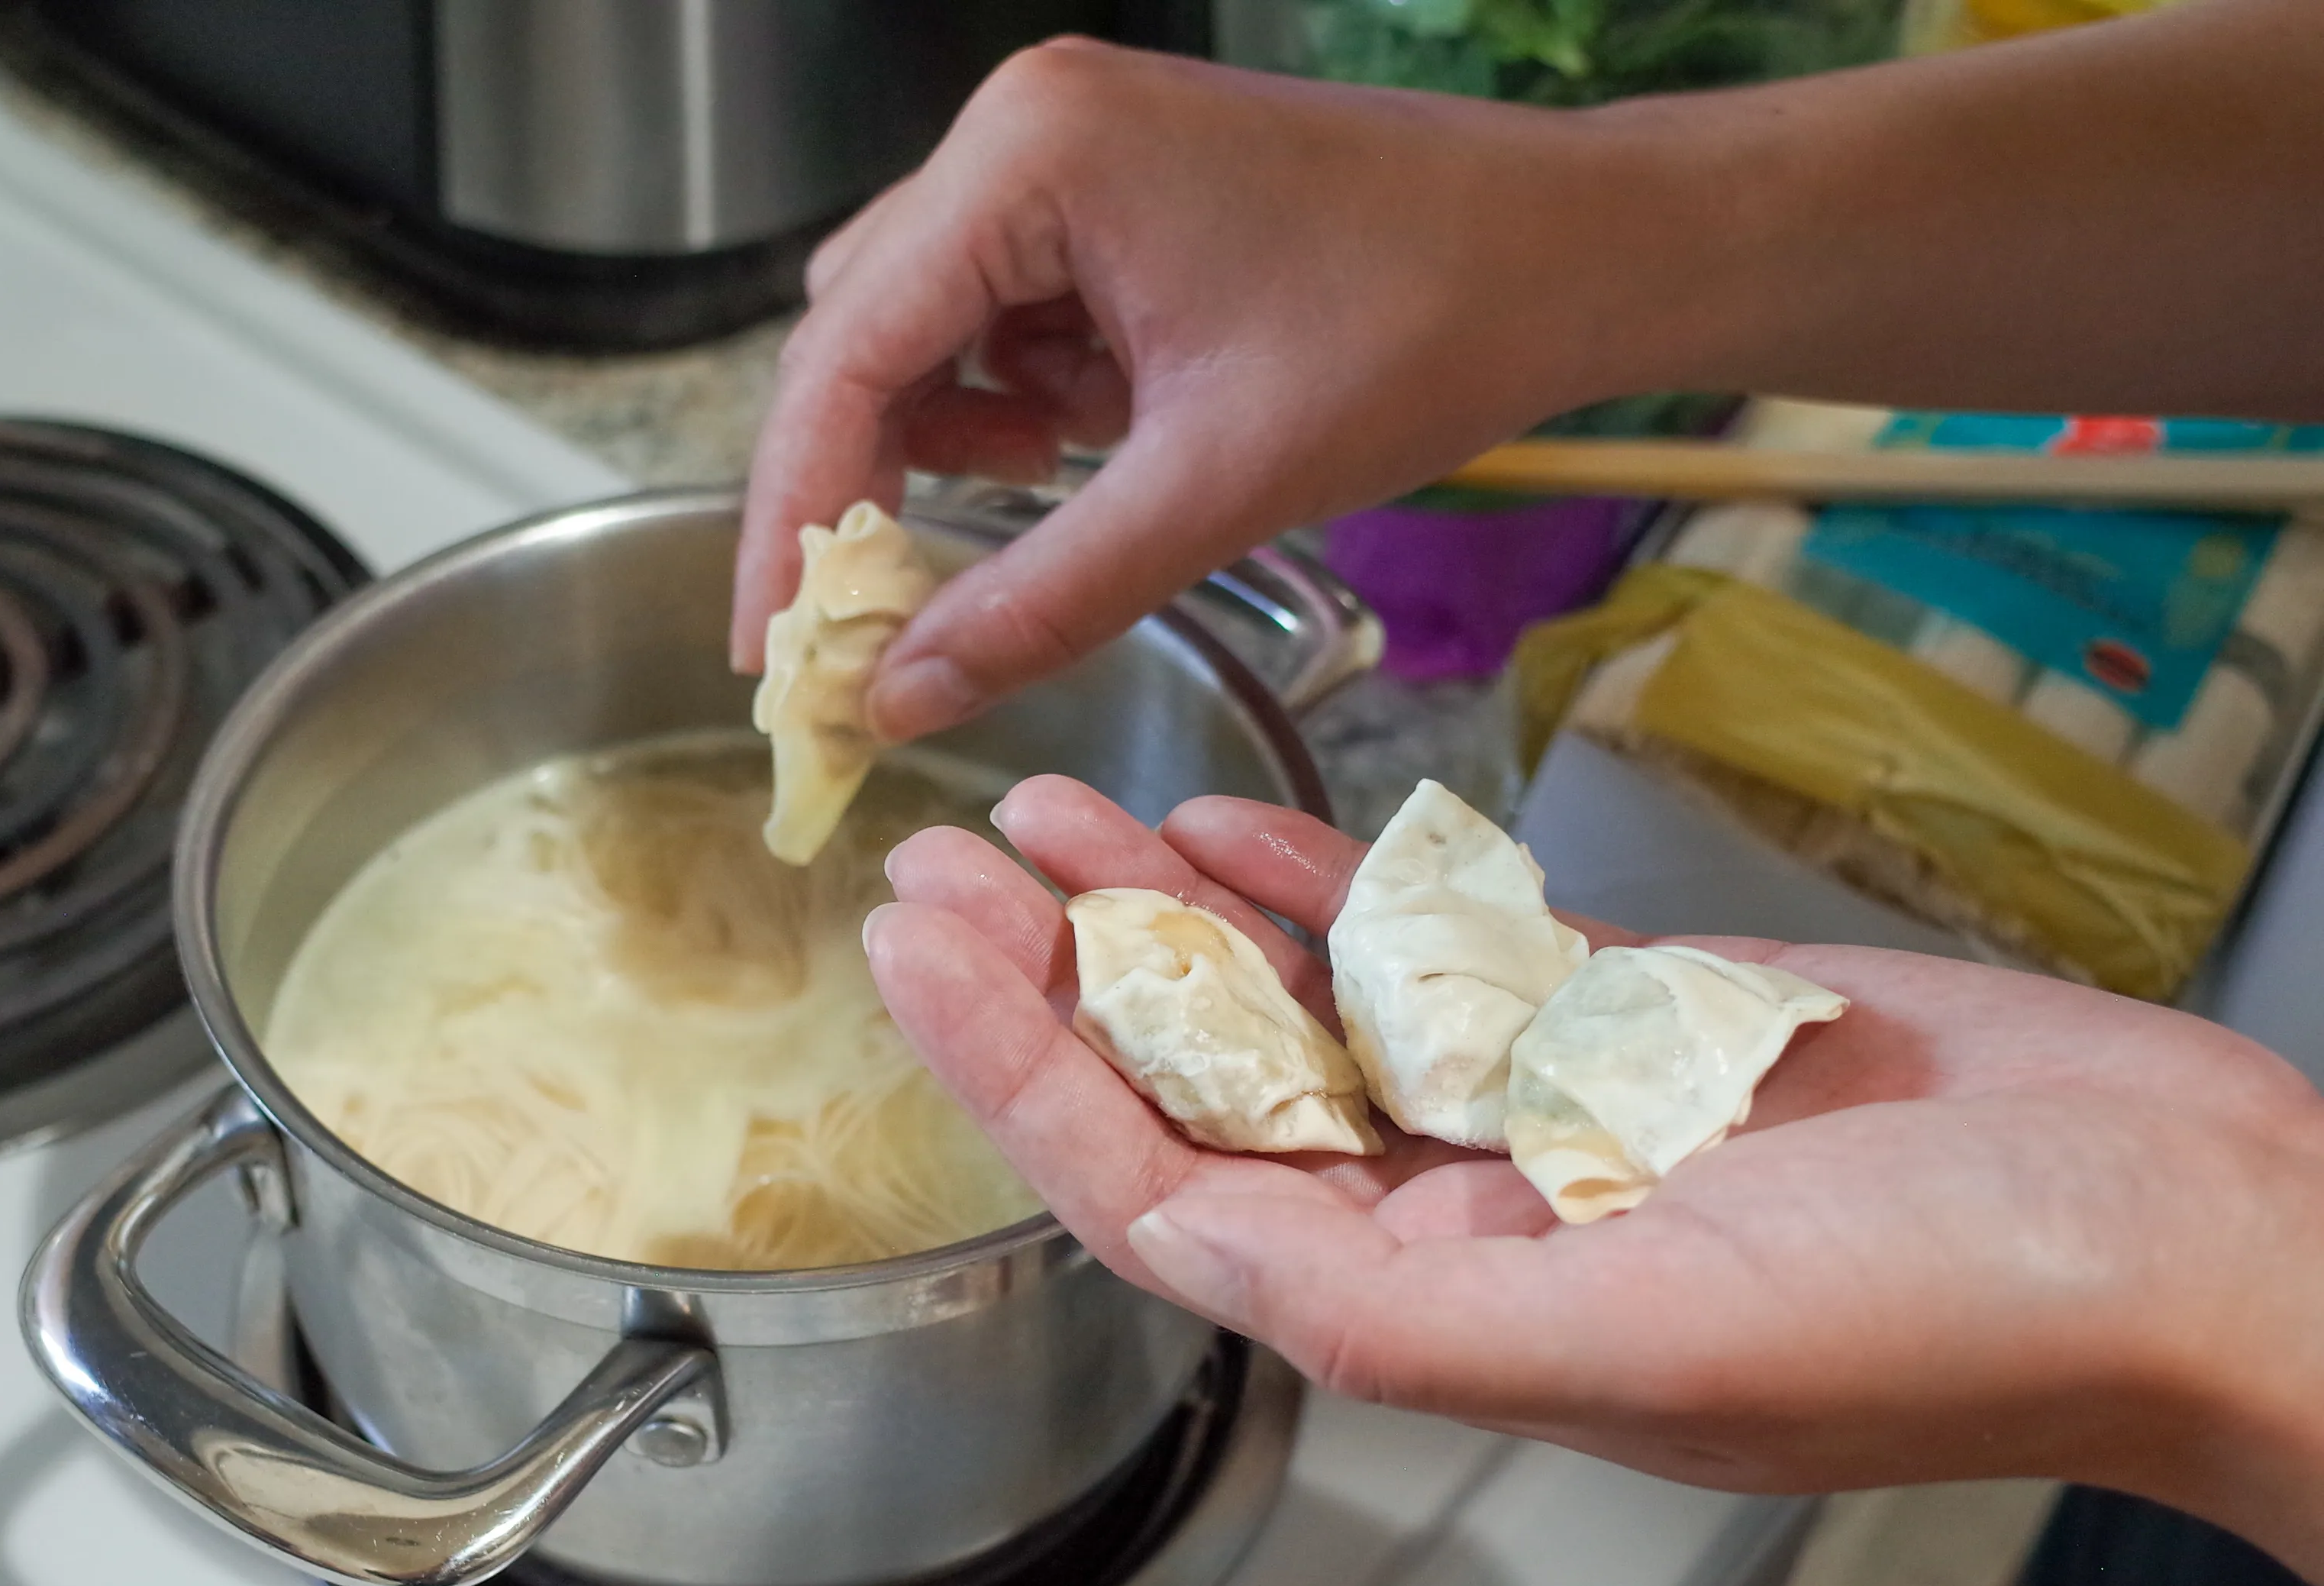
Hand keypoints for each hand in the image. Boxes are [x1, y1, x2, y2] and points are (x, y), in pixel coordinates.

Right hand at [733, 41, 1646, 738]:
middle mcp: (1020, 129)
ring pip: (922, 335)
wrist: (1573, 249)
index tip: (771, 649)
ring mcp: (1060, 154)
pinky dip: (1014, 410)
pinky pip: (997, 321)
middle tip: (872, 626)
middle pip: (861, 337)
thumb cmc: (1425, 326)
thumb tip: (898, 697)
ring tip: (1049, 500)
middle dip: (864, 486)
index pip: (843, 353)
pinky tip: (1089, 448)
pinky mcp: (1103, 195)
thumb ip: (1040, 599)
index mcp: (1032, 155)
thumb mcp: (1212, 488)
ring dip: (947, 446)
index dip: (793, 516)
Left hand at [865, 776, 2323, 1584]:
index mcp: (1441, 1313)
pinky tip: (1225, 829)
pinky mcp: (1626, 1023)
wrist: (2188, 1229)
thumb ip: (1397, 1315)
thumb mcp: (1653, 1347)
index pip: (1166, 1193)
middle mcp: (1463, 1220)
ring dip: (1163, 915)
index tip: (921, 959)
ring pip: (1296, 1006)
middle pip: (1200, 1091)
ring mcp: (1540, 1114)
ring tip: (1038, 818)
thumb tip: (1198, 1261)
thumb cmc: (1962, 1318)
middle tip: (936, 868)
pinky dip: (1324, 890)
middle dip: (1056, 981)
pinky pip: (1431, 952)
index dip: (1023, 1078)